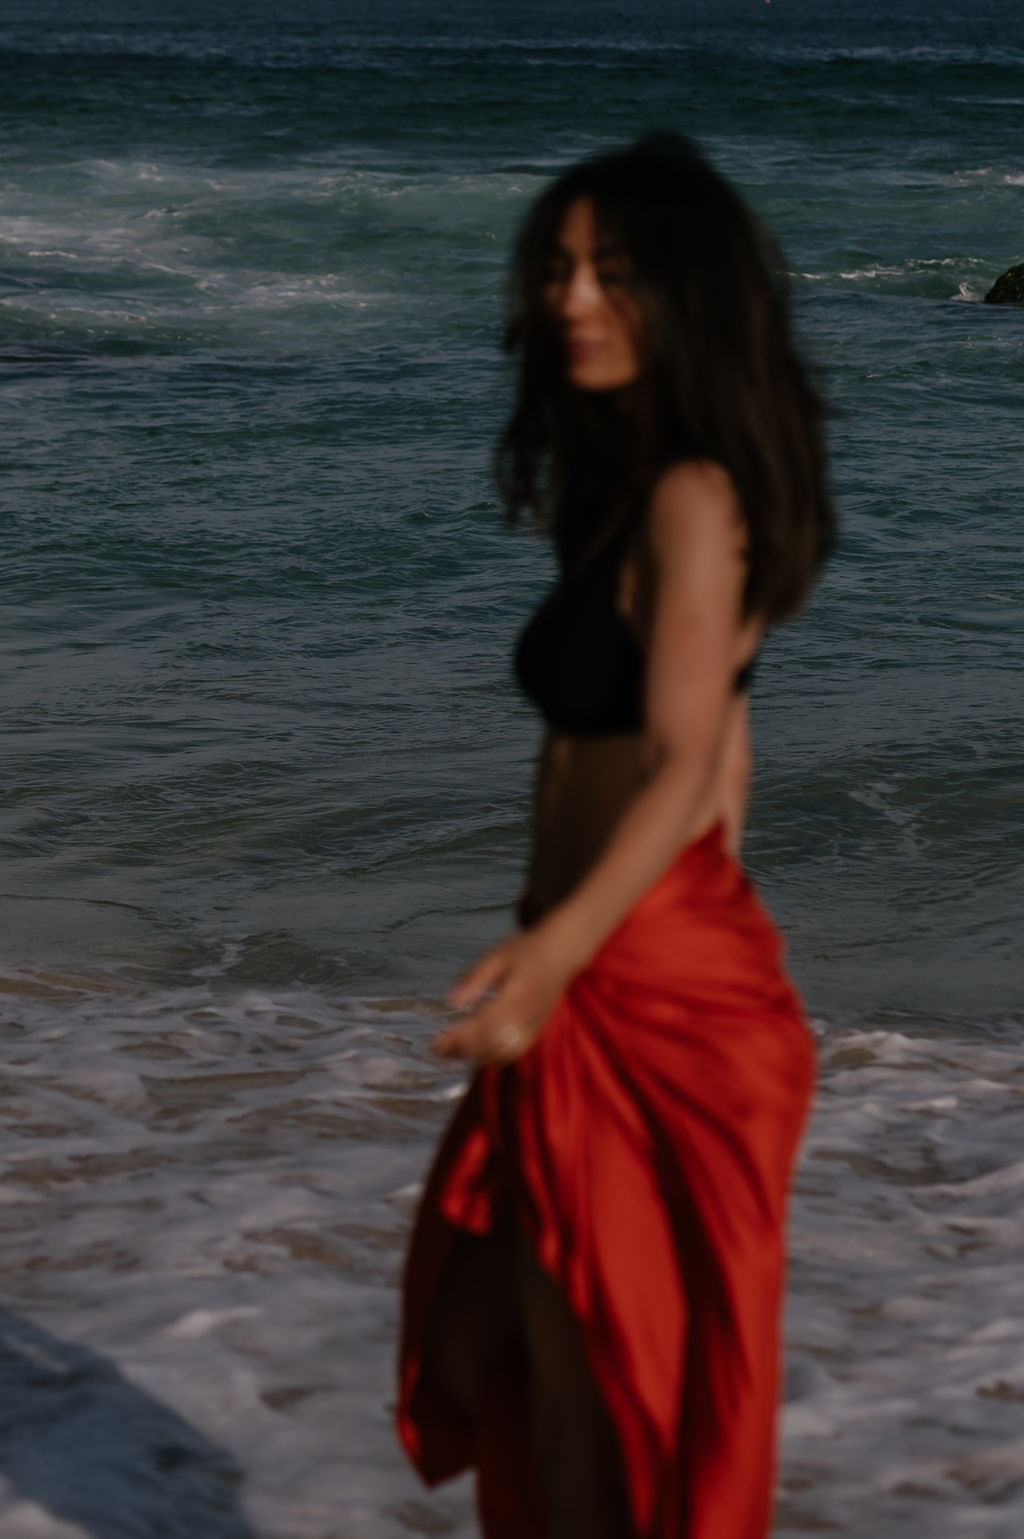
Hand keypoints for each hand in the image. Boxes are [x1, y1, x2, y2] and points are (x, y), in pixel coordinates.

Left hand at [432, 926, 572, 1064]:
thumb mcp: (496, 956)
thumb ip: (475, 979)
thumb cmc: (526, 950)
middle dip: (462, 1051)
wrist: (561, 953)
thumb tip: (452, 1002)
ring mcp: (534, 1026)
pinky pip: (515, 1052)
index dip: (459, 1039)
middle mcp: (526, 1016)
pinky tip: (478, 1052)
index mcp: (515, 997)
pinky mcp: (538, 1030)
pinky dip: (494, 1056)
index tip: (436, 1043)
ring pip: (503, 1053)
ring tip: (452, 1053)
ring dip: (476, 1057)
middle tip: (437, 1050)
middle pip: (491, 1044)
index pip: (483, 1026)